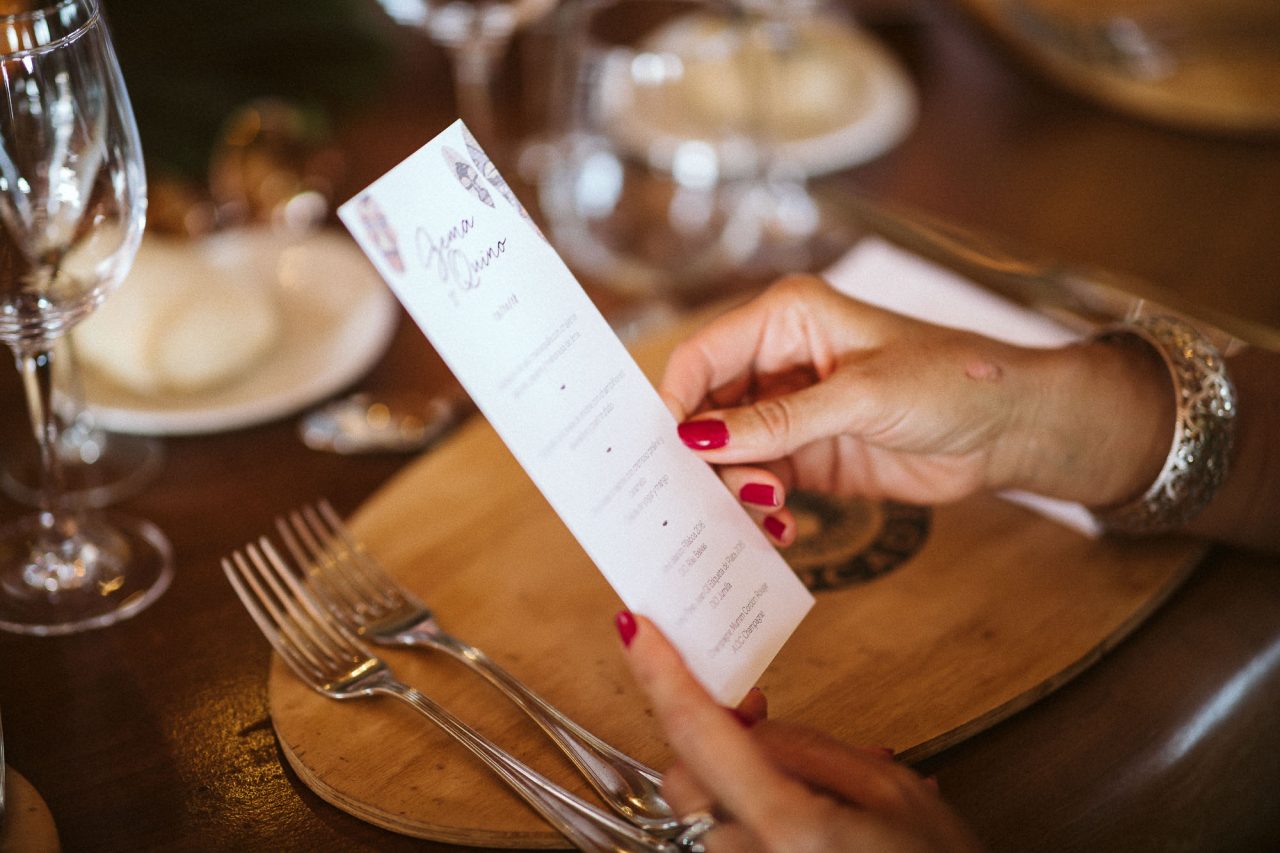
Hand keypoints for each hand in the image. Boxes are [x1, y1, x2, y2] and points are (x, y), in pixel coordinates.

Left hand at [616, 612, 983, 851]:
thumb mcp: (896, 798)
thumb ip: (813, 751)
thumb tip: (753, 723)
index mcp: (788, 826)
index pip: (699, 733)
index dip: (662, 673)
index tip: (637, 630)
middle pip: (687, 778)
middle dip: (714, 745)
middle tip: (762, 721)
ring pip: (709, 816)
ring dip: (742, 792)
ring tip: (822, 796)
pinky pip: (731, 845)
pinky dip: (755, 824)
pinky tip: (816, 826)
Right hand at [660, 275, 1171, 539]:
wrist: (1010, 428)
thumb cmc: (950, 381)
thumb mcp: (860, 397)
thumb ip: (778, 422)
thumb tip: (698, 439)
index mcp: (786, 318)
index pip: (703, 357)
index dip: (678, 402)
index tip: (670, 451)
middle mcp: (780, 360)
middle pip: (708, 409)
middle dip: (707, 454)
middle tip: (717, 494)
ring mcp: (793, 410)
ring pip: (730, 451)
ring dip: (737, 486)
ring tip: (767, 508)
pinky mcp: (808, 455)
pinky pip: (761, 481)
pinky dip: (761, 506)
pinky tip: (781, 524)